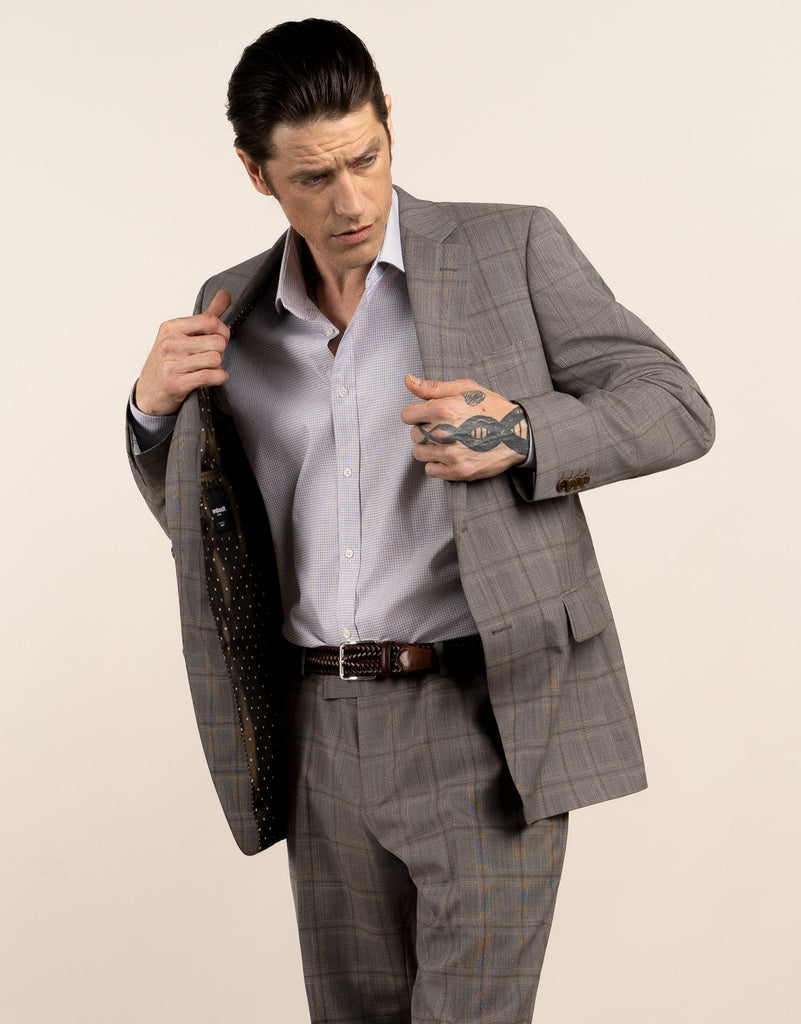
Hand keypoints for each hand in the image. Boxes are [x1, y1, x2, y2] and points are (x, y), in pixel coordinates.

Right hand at [134, 290, 231, 415]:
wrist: (149, 392)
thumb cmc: (169, 361)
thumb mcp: (182, 334)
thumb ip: (207, 315)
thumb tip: (225, 294)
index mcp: (172, 327)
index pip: (210, 321)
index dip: (222, 331)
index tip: (218, 339)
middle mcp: (170, 343)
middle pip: (217, 342)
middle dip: (220, 351)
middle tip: (210, 357)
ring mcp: (171, 363)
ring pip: (215, 359)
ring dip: (217, 366)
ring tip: (207, 367)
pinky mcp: (175, 383)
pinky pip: (210, 376)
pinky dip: (219, 378)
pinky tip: (214, 378)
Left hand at [401, 375, 527, 480]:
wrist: (518, 433)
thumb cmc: (493, 409)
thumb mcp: (465, 389)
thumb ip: (433, 387)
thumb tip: (409, 381)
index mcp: (444, 409)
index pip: (407, 415)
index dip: (416, 414)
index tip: (426, 415)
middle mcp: (445, 433)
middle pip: (414, 434)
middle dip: (425, 429)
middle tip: (444, 427)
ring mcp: (451, 454)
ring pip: (419, 453)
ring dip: (429, 447)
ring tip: (448, 441)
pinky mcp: (458, 471)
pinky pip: (430, 470)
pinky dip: (437, 464)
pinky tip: (451, 454)